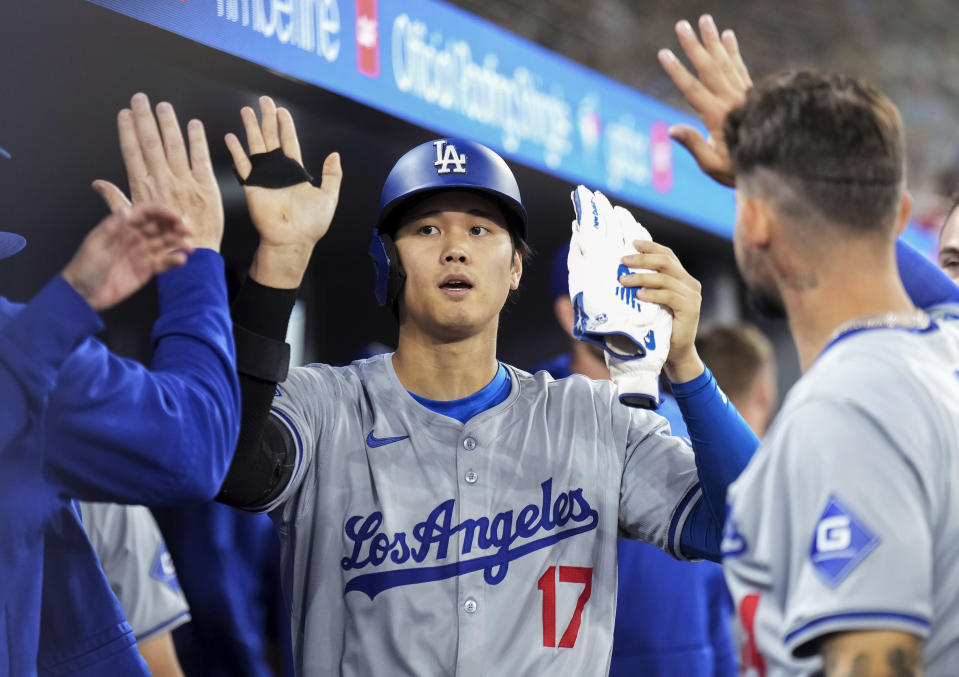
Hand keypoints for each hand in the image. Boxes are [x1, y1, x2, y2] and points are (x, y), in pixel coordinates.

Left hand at [61, 203, 192, 310]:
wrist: (82, 295)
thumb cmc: (85, 267)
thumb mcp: (96, 244)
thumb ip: (113, 228)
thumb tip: (128, 211)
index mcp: (121, 225)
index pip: (146, 212)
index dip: (162, 212)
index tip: (175, 217)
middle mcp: (135, 236)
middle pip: (160, 226)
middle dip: (176, 226)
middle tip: (188, 231)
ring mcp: (142, 253)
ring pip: (166, 243)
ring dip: (179, 242)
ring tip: (189, 247)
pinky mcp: (147, 269)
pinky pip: (164, 262)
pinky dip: (174, 260)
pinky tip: (181, 260)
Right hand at [95, 93, 223, 250]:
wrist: (195, 254)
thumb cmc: (164, 241)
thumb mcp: (134, 222)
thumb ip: (117, 199)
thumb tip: (98, 185)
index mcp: (144, 188)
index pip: (132, 153)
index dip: (127, 131)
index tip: (125, 113)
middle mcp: (163, 181)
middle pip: (151, 143)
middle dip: (145, 118)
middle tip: (141, 99)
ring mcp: (185, 182)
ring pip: (174, 146)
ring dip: (168, 123)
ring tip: (164, 106)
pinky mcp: (206, 186)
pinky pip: (200, 158)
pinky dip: (197, 140)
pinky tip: (194, 125)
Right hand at [225, 96, 341, 287]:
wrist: (293, 240)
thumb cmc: (311, 224)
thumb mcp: (329, 196)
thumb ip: (332, 175)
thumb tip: (335, 155)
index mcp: (296, 172)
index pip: (289, 142)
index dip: (286, 126)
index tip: (282, 111)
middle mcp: (278, 171)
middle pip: (271, 138)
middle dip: (266, 119)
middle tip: (263, 101)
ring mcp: (264, 177)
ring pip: (256, 146)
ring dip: (251, 128)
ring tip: (246, 110)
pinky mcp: (252, 186)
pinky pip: (243, 165)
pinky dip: (236, 151)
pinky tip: (231, 137)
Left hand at [619, 240, 703, 382]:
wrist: (676, 354)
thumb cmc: (659, 328)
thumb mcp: (652, 303)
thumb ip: (646, 286)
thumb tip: (621, 273)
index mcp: (682, 278)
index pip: (667, 255)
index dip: (651, 247)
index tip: (632, 243)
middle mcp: (690, 283)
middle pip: (665, 262)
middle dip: (642, 259)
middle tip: (622, 261)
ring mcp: (692, 295)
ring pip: (664, 278)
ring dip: (641, 277)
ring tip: (624, 280)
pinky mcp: (690, 308)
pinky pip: (669, 296)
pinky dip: (652, 294)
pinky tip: (639, 295)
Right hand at [658, 15, 751, 186]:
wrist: (777, 165)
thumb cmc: (739, 170)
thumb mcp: (713, 165)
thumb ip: (694, 145)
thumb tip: (671, 130)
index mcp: (717, 117)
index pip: (693, 89)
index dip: (677, 71)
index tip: (664, 53)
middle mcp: (731, 100)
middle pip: (709, 68)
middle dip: (694, 46)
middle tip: (681, 25)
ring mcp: (743, 95)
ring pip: (726, 62)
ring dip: (713, 40)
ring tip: (705, 19)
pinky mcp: (751, 94)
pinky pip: (741, 68)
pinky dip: (734, 51)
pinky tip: (728, 36)